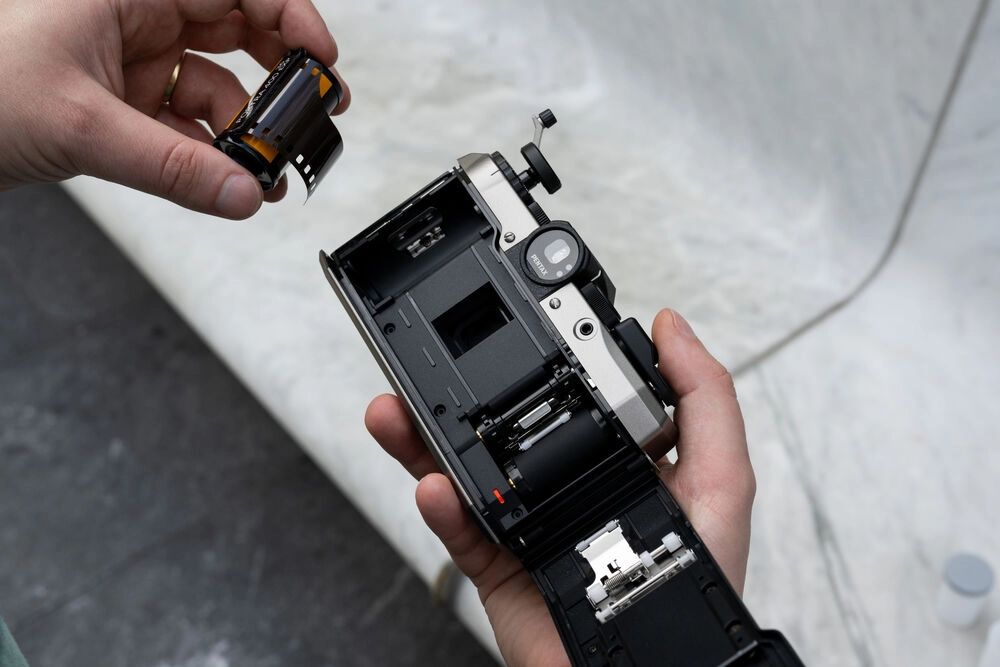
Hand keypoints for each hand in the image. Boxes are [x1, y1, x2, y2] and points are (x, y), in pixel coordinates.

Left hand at [0, 0, 348, 218]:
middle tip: (315, 112)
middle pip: (235, 31)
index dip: (289, 14)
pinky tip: (229, 182)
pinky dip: (211, 156)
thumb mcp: (84, 125)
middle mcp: (136, 16)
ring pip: (215, 86)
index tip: (322, 59)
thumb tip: (244, 194)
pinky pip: (186, 127)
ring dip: (247, 130)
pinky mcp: (124, 105)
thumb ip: (174, 168)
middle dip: (280, 76)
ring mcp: (132, 61)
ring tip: (268, 169)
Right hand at [365, 309, 756, 666]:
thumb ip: (705, 401)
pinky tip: (432, 486)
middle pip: (498, 427)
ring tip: (396, 410)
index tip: (506, 326)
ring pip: (465, 472)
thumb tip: (675, 328)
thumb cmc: (695, 586)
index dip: (535, 360)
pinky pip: (461, 532)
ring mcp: (527, 524)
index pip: (566, 395)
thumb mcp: (720, 482)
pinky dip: (441, 509)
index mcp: (613, 458)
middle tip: (424, 366)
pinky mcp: (500, 566)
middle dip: (456, 395)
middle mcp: (564, 485)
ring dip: (424, 441)